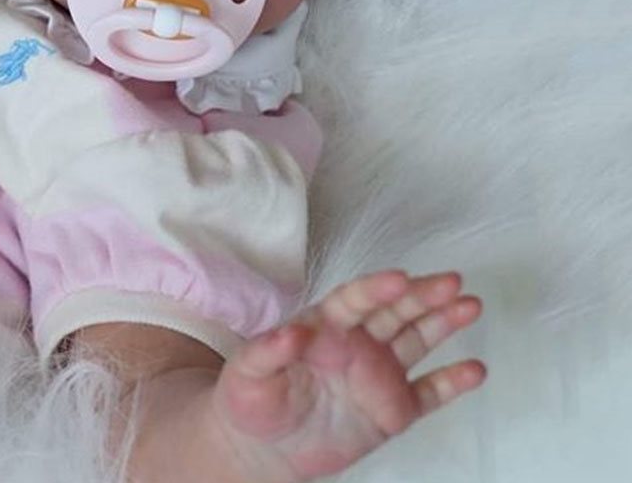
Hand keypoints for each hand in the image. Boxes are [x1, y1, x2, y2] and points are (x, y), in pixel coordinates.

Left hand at [210, 270, 485, 481]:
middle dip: (422, 295)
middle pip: (394, 312)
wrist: (264, 446)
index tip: (400, 277)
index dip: (376, 288)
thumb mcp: (247, 373)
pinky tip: (475, 370)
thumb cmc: (250, 398)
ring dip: (443, 323)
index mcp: (325, 325)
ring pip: (416, 340)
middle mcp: (357, 342)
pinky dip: (452, 382)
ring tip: (471, 306)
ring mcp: (378, 374)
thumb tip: (291, 331)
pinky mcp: (393, 410)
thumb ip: (268, 350)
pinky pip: (428, 393)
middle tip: (452, 281)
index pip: (354, 300)